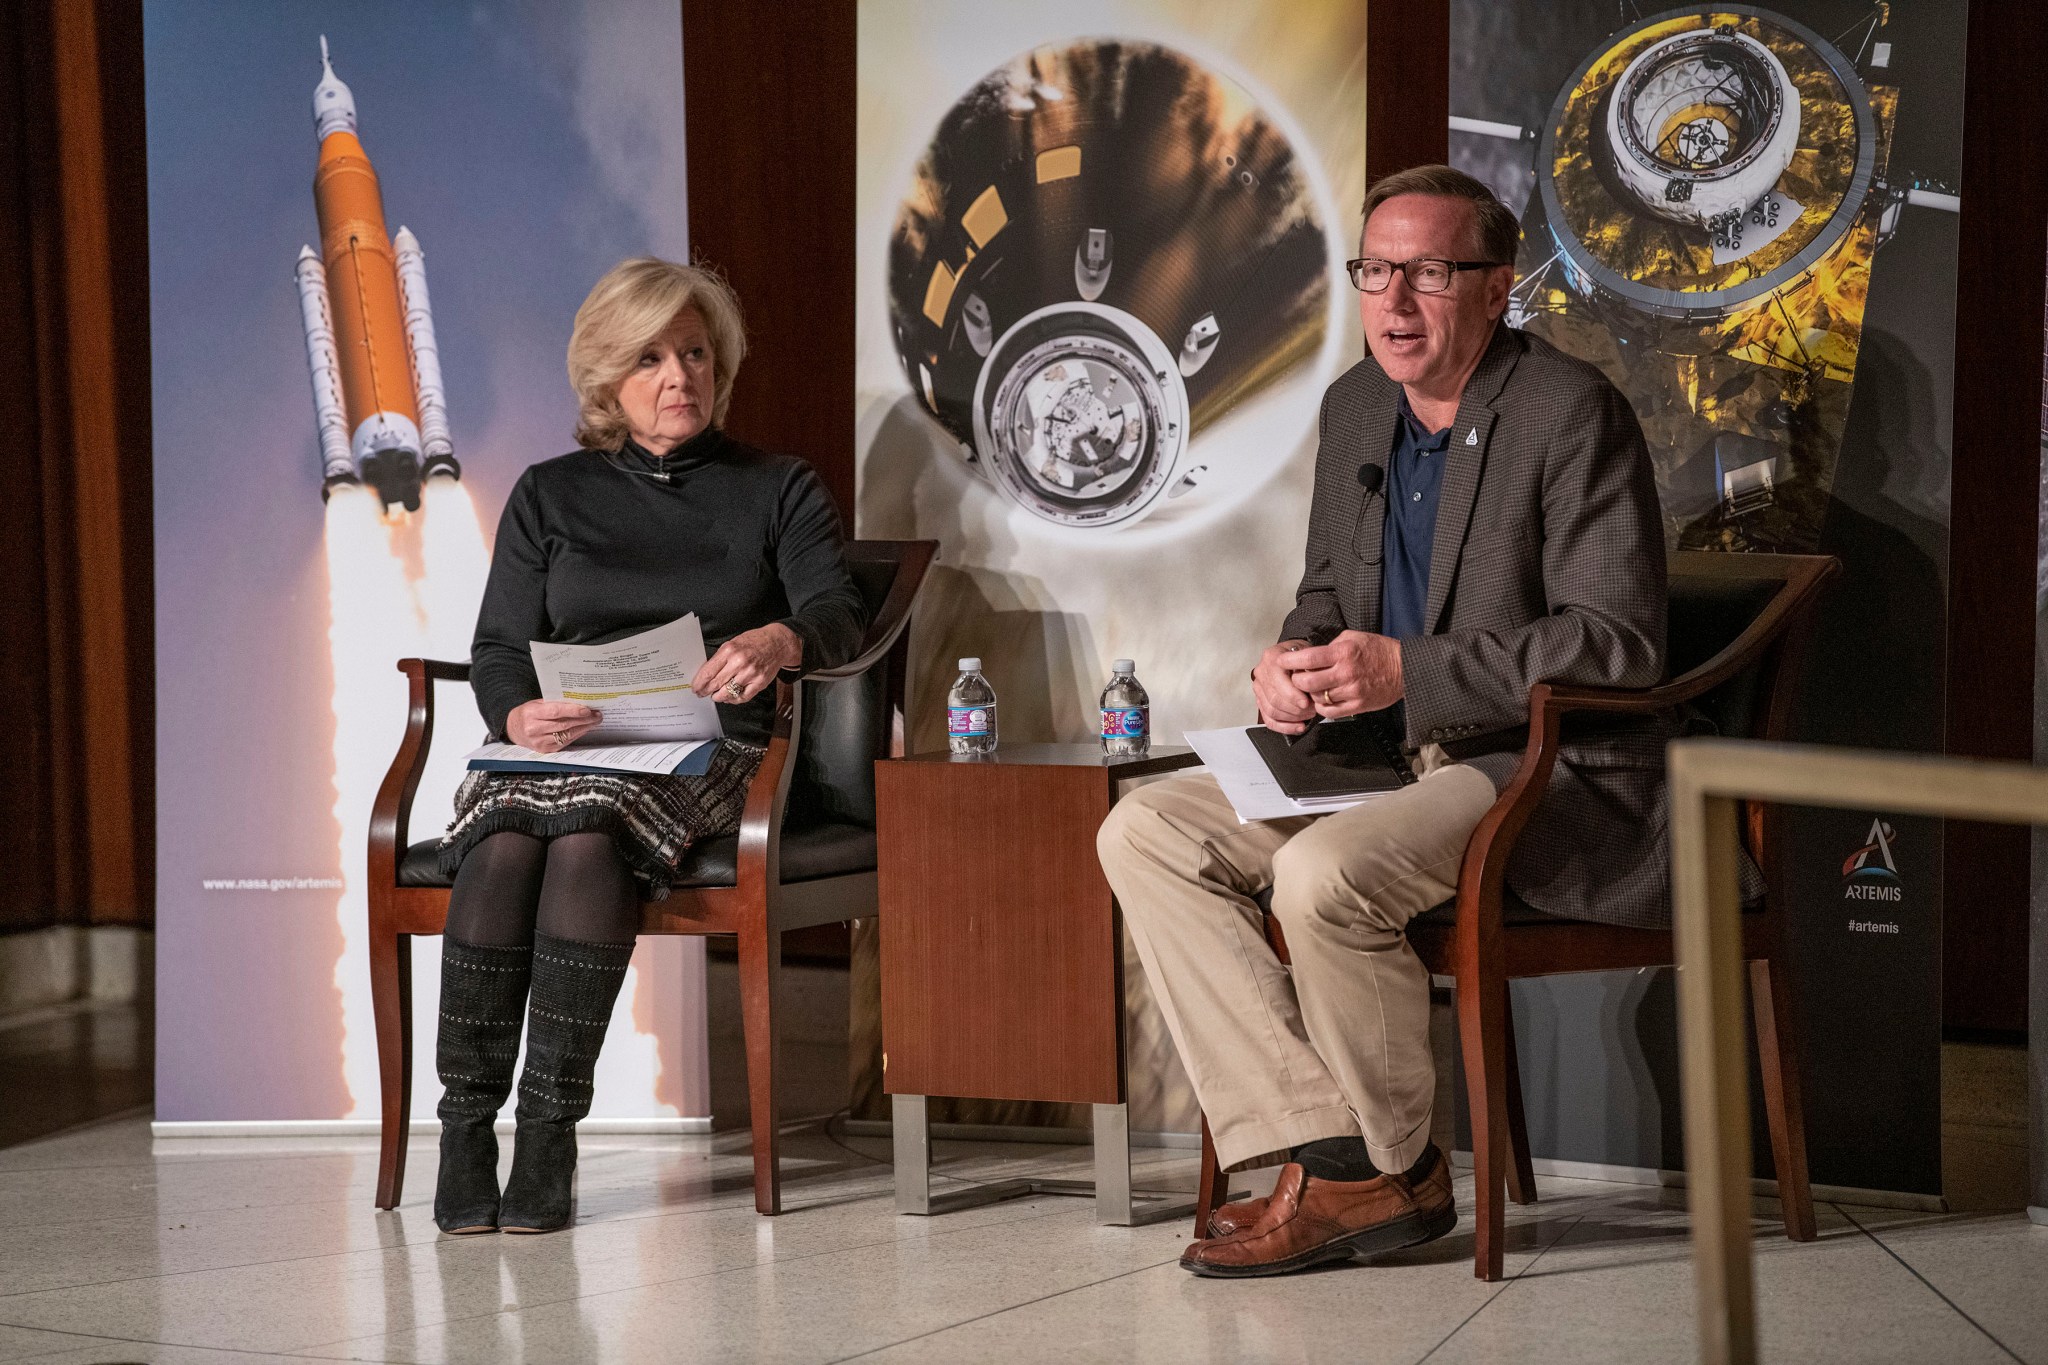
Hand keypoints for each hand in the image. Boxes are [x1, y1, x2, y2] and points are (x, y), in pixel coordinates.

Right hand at [507, 699, 600, 751]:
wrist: (513, 729)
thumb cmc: (528, 713)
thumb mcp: (537, 703)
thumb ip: (554, 702)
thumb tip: (578, 702)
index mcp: (531, 714)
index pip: (555, 712)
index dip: (573, 711)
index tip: (587, 710)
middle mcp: (534, 729)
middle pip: (564, 725)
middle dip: (583, 720)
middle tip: (597, 715)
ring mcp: (539, 742)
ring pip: (566, 735)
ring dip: (583, 728)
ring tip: (594, 721)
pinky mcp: (545, 750)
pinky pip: (565, 742)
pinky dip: (576, 735)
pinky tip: (584, 729)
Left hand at [692, 623, 802, 704]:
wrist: (776, 643)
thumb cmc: (754, 642)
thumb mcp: (732, 643)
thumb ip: (720, 658)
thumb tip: (706, 674)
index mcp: (729, 651)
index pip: (708, 672)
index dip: (699, 683)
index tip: (695, 687)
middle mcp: (739, 662)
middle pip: (716, 684)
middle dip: (706, 691)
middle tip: (702, 693)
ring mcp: (750, 674)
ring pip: (728, 693)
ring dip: (719, 697)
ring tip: (716, 696)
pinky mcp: (760, 682)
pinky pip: (743, 697)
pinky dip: (734, 700)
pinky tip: (730, 697)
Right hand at [1252, 640, 1318, 734]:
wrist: (1296, 654)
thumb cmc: (1303, 654)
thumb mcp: (1308, 653)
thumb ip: (1307, 669)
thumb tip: (1310, 687)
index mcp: (1272, 657)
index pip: (1278, 681)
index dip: (1292, 695)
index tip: (1307, 703)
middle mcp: (1262, 672)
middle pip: (1274, 698)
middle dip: (1295, 709)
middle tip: (1312, 710)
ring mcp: (1259, 688)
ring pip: (1271, 711)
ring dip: (1292, 717)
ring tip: (1308, 715)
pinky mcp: (1261, 701)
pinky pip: (1269, 720)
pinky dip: (1285, 727)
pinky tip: (1299, 727)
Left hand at [1283, 631, 1402, 717]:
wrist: (1404, 668)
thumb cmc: (1378, 651)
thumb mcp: (1354, 637)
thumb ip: (1331, 645)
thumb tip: (1310, 654)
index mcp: (1343, 652)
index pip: (1308, 659)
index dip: (1290, 661)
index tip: (1281, 661)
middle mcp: (1346, 673)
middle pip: (1308, 683)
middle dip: (1296, 681)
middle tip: (1297, 678)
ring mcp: (1352, 692)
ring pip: (1317, 698)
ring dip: (1310, 694)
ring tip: (1312, 688)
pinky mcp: (1358, 706)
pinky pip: (1330, 712)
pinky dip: (1322, 707)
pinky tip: (1323, 699)